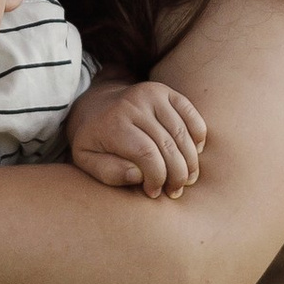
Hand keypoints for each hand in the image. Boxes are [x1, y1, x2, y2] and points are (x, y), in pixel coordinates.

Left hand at [68, 77, 209, 197]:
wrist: (94, 103)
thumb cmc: (93, 139)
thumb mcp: (86, 160)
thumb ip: (109, 172)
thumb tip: (139, 176)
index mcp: (113, 123)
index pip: (147, 155)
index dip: (157, 178)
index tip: (154, 192)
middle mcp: (134, 103)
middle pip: (168, 145)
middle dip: (177, 174)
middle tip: (176, 191)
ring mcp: (152, 94)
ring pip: (182, 133)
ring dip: (190, 161)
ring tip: (187, 179)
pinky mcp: (165, 91)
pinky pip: (191, 114)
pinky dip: (198, 135)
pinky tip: (194, 153)